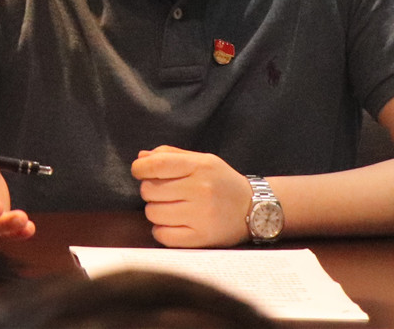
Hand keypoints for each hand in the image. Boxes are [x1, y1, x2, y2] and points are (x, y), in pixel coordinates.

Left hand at [132, 145, 250, 246]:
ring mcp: (201, 216)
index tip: (139, 171)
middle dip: (149, 190)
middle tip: (162, 192)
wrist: (254, 208)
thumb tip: (140, 158)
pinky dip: (160, 230)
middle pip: (150, 190)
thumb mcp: (202, 160)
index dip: (140, 168)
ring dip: (155, 210)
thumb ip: (171, 155)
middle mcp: (200, 190)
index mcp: (200, 166)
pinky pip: (164, 235)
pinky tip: (170, 223)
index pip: (157, 165)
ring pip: (153, 213)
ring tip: (168, 207)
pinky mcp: (202, 238)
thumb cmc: (222, 181)